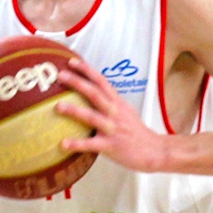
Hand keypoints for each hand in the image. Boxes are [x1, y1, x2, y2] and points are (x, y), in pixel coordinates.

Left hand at [53, 57, 164, 171]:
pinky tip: (63, 144)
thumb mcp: (125, 111)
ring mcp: (113, 129)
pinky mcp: (111, 146)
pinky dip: (77, 144)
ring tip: (57, 106)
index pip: (101, 81)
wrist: (155, 151)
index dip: (87, 70)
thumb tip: (91, 92)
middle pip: (95, 93)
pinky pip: (92, 144)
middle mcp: (115, 112)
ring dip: (74, 110)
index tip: (72, 61)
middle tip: (60, 75)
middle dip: (78, 83)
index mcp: (117, 103)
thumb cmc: (136, 132)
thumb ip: (110, 102)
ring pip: (92, 116)